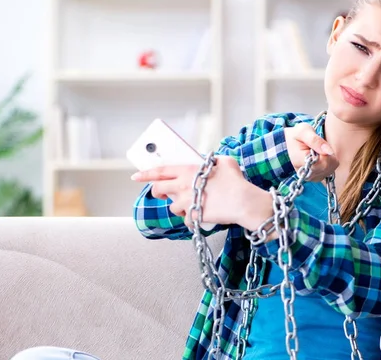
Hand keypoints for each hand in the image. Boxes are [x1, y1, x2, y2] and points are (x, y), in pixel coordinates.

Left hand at [131, 156, 252, 226]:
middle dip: (157, 191)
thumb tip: (211, 162)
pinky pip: (187, 220)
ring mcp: (186, 203)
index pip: (160, 170)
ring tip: (195, 203)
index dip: (146, 173)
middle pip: (158, 189)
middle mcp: (182, 186)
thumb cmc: (236, 181)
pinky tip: (205, 214)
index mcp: (187, 170)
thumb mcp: (225, 162)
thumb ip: (213, 161)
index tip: (137, 175)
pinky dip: (193, 218)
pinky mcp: (193, 217)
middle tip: (162, 193)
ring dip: (180, 206)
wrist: (243, 202)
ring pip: (173, 206)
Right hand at [284, 123, 338, 181]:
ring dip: (328, 158)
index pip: (324, 162)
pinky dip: (327, 163)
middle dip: (327, 154)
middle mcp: (306, 174)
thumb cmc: (294, 137)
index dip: (325, 152)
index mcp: (301, 162)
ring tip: (316, 152)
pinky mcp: (316, 178)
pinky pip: (330, 171)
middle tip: (316, 148)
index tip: (317, 145)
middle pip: (329, 166)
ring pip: (331, 169)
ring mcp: (311, 178)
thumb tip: (329, 151)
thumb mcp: (303, 131)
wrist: (286, 146)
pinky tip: (318, 158)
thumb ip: (316, 140)